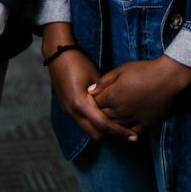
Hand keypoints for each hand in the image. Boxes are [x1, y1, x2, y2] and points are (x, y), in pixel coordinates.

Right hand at [41, 24, 133, 141]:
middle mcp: (72, 111)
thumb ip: (105, 94)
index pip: (102, 124)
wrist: (57, 55)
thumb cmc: (78, 62)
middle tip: (126, 130)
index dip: (119, 131)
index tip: (132, 136)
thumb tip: (118, 106)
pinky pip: (83, 123)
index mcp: (80, 103)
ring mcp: (68, 111)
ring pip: (88, 130)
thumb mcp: (95, 76)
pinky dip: (94, 124)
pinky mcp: (67, 109)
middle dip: (110, 134)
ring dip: (102, 129)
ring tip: (117, 124)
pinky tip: (103, 116)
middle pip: (95, 134)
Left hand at [89, 55, 190, 137]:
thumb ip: (104, 81)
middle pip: (102, 117)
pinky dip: (126, 135)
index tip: (93, 99)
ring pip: (114, 128)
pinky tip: (124, 132)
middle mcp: (119, 111)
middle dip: (98, 114)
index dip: (92, 101)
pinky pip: (131, 134)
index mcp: (111, 96)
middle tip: (99, 110)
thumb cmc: (144, 70)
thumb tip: (90, 90)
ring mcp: (131, 119)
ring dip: (109, 125)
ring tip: (108, 121)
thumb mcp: (121, 70)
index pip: (94, 103)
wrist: (168, 78)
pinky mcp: (144, 125)